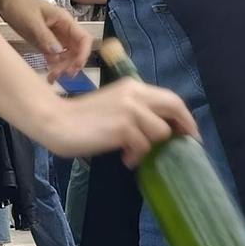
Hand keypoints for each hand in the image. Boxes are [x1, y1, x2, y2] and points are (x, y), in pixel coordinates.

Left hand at [0, 0, 92, 82]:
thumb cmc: (20, 3)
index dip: (83, 53)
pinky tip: (49, 74)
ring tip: (52, 76)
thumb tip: (57, 52)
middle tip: (60, 74)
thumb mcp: (32, 20)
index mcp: (64, 20)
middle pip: (77, 50)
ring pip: (67, 56)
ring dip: (63, 68)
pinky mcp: (46, 43)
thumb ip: (45, 36)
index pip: (83, 38)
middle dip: (71, 64)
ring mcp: (56, 37)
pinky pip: (55, 57)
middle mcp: (63, 29)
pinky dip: (54, 67)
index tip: (76, 66)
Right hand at [39, 79, 195, 164]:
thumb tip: (161, 130)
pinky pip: (143, 147)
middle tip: (186, 146)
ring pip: (160, 132)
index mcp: (133, 86)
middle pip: (174, 107)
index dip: (184, 116)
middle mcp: (135, 93)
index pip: (170, 97)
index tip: (189, 134)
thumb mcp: (114, 107)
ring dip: (150, 148)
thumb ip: (136, 112)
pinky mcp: (123, 127)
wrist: (55, 121)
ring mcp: (130, 110)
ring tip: (133, 155)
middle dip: (185, 127)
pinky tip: (124, 159)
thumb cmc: (81, 118)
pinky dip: (136, 157)